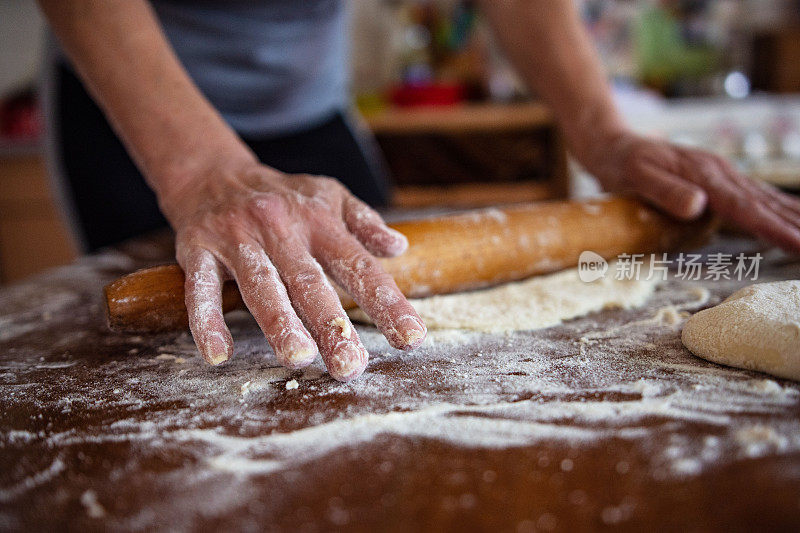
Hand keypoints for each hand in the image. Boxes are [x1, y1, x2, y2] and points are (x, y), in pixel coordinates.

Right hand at [161, 158, 426, 381]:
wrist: (213, 173)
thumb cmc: (283, 197)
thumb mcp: (329, 196)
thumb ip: (364, 223)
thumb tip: (400, 247)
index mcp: (319, 221)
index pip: (359, 265)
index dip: (387, 302)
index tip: (411, 338)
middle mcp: (281, 228)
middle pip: (309, 282)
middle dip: (331, 325)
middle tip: (351, 366)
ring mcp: (237, 238)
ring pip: (260, 285)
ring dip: (278, 322)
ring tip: (298, 358)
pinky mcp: (197, 248)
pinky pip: (200, 287)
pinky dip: (207, 319)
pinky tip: (218, 354)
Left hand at [585, 132, 799, 251]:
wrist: (614, 146)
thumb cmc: (622, 164)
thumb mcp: (636, 177)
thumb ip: (666, 191)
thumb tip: (698, 206)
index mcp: (703, 175)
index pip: (744, 207)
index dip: (772, 227)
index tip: (798, 243)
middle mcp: (720, 173)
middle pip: (765, 203)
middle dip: (796, 223)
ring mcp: (722, 175)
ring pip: (766, 199)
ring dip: (794, 215)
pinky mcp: (719, 180)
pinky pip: (756, 196)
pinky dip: (779, 207)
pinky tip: (794, 216)